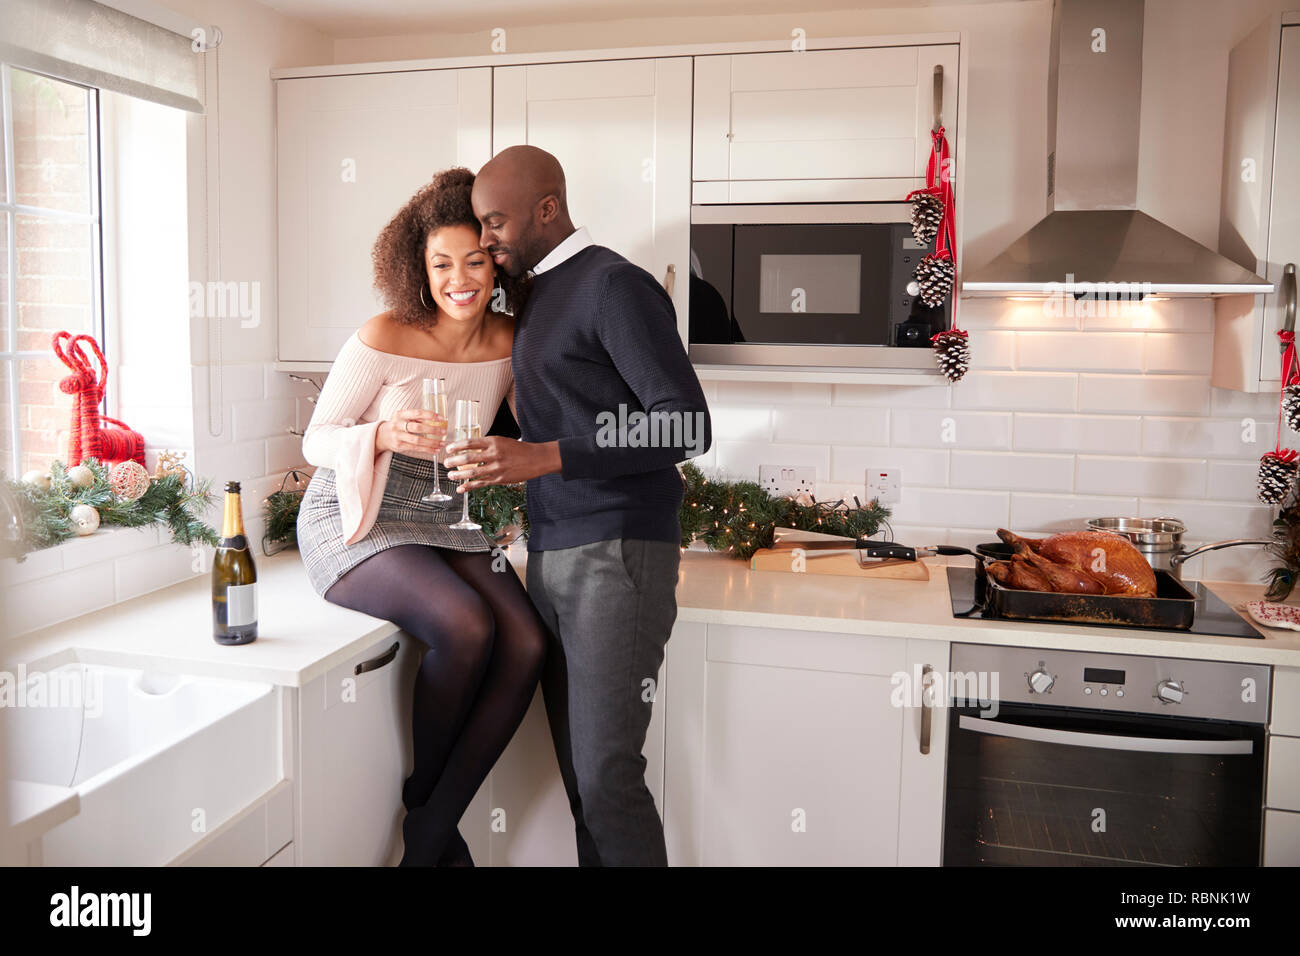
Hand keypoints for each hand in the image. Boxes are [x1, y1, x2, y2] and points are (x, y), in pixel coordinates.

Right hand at [377, 409, 446, 455]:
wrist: (381, 435)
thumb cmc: (397, 424)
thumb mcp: (403, 417)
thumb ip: (416, 417)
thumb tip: (436, 419)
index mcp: (400, 414)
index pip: (417, 413)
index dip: (430, 415)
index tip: (441, 418)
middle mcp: (398, 424)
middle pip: (418, 427)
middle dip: (433, 430)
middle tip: (443, 431)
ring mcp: (398, 436)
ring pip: (418, 440)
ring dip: (432, 442)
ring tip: (442, 443)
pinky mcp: (400, 446)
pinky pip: (416, 448)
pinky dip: (427, 449)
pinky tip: (435, 450)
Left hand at [443, 437, 561, 490]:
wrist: (536, 459)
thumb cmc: (519, 449)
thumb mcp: (503, 441)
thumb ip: (487, 445)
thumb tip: (470, 449)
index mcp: (494, 441)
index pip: (470, 443)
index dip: (457, 446)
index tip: (448, 449)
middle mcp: (494, 454)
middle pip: (468, 458)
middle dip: (454, 461)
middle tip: (446, 463)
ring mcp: (496, 468)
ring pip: (472, 472)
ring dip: (458, 475)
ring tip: (450, 475)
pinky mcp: (500, 479)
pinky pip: (481, 483)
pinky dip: (469, 486)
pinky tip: (461, 488)